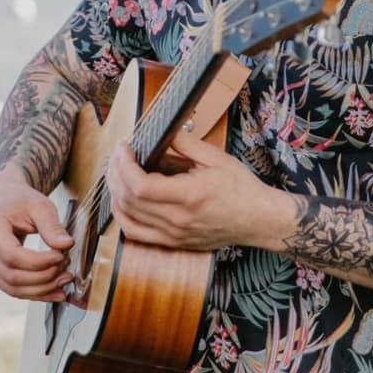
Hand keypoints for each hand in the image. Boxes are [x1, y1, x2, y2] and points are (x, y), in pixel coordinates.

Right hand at [0, 166, 74, 301]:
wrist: (6, 199)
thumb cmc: (22, 200)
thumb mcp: (40, 205)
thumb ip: (52, 226)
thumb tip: (67, 245)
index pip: (12, 256)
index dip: (39, 262)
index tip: (62, 256)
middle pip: (12, 276)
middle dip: (43, 277)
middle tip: (67, 270)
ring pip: (12, 288)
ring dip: (41, 289)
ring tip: (65, 281)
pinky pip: (12, 289)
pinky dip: (35, 293)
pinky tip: (55, 292)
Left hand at [106, 132, 292, 251]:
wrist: (257, 219)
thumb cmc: (241, 188)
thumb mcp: (216, 158)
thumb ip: (186, 143)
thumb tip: (163, 130)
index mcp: (189, 196)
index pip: (140, 186)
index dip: (124, 165)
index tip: (124, 148)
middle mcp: (177, 219)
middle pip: (129, 200)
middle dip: (116, 174)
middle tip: (118, 155)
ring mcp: (173, 234)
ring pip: (128, 217)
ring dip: (116, 193)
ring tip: (117, 172)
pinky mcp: (173, 242)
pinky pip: (136, 234)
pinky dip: (123, 216)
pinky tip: (122, 200)